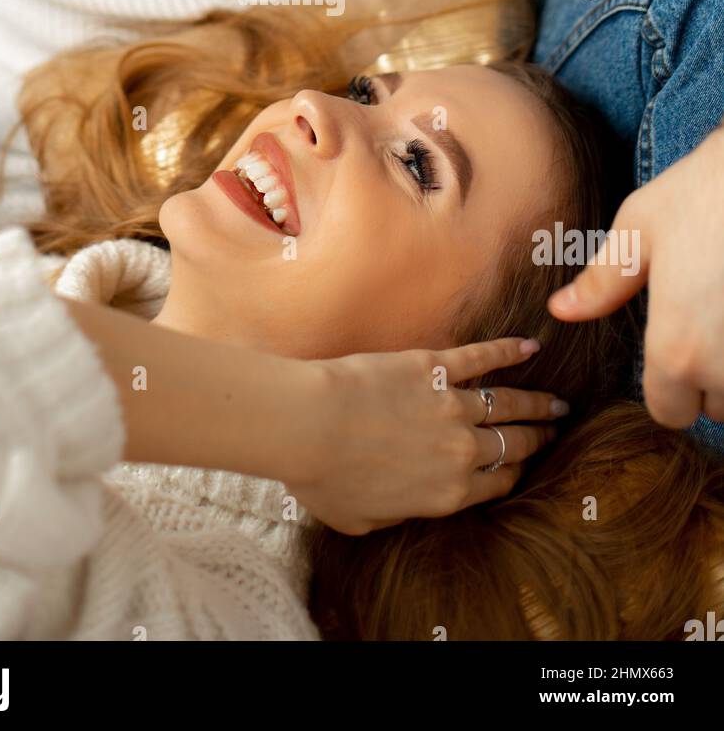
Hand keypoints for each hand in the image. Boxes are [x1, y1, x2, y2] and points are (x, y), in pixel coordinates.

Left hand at [293, 337, 562, 534]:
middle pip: (513, 443)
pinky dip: (510, 351)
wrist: (311, 426)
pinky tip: (531, 346)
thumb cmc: (325, 478)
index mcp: (448, 495)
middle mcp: (461, 452)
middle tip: (555, 428)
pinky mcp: (435, 367)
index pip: (498, 483)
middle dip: (538, 436)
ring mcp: (453, 406)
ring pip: (508, 403)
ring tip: (557, 401)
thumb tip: (401, 505)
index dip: (517, 471)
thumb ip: (395, 515)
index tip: (528, 462)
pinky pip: (483, 358)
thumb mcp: (362, 521)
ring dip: (536, 401)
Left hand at [548, 125, 723, 427]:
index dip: (667, 387)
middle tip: (707, 320)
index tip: (673, 349)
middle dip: (710, 377)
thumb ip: (603, 282)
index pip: (669, 412)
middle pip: (715, 407)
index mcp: (678, 350)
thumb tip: (561, 310)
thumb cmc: (700, 194)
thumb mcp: (639, 231)